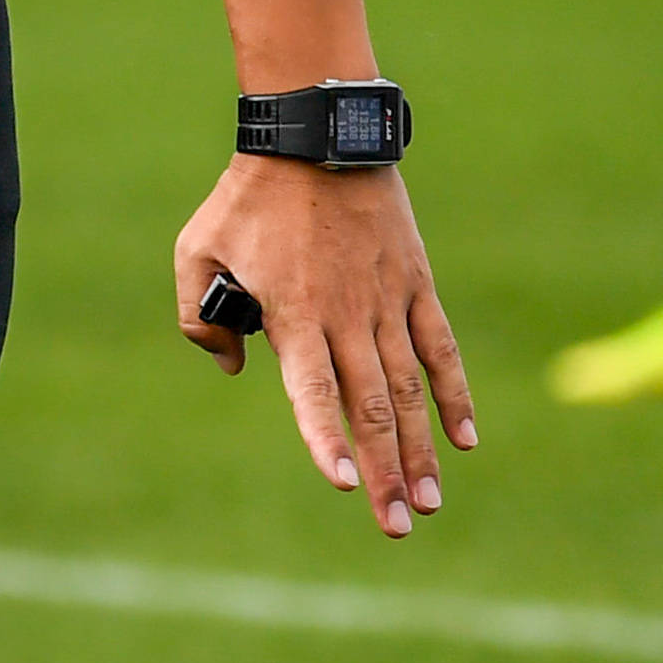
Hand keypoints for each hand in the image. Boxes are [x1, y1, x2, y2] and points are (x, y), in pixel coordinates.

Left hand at [176, 156, 475, 536]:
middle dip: (387, 470)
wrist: (315, 139)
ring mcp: (388, 302)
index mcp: (294, 313)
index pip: (312, 391)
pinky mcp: (416, 285)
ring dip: (422, 449)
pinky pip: (442, 348)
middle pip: (372, 406)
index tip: (346, 484)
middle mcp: (347, 316)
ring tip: (429, 502)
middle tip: (398, 524)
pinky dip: (455, 395)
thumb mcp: (197, 251)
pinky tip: (465, 440)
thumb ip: (200, 316)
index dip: (328, 439)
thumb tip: (234, 368)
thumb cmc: (247, 201)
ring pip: (411, 389)